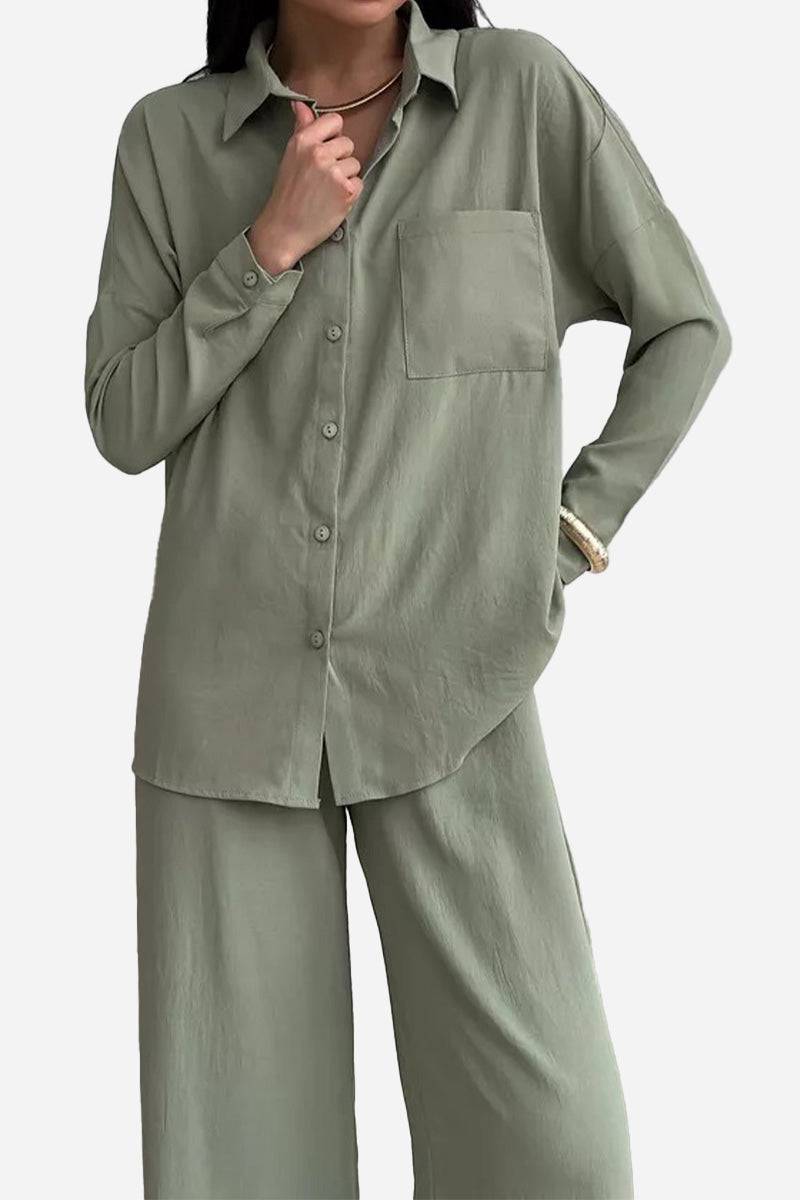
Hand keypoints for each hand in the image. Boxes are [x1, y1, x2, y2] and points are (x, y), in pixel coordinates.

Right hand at [246, 100, 362, 274]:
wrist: (284, 229)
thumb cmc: (287, 193)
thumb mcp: (290, 156)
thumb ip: (302, 129)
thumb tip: (301, 105)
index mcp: (304, 141)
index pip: (335, 121)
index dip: (334, 136)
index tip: (326, 150)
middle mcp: (319, 153)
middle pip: (348, 144)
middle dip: (340, 159)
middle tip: (323, 177)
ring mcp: (334, 172)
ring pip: (355, 164)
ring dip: (345, 177)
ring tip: (327, 190)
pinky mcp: (346, 191)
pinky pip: (359, 183)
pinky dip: (350, 193)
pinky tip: (333, 200)